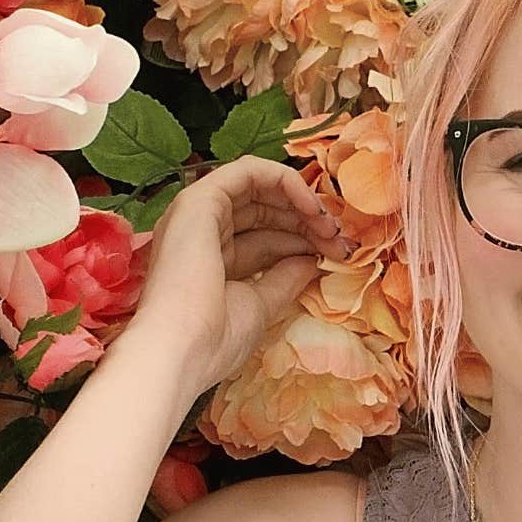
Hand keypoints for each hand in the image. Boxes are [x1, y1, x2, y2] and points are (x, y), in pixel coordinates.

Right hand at [122, 155, 353, 403]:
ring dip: (301, 202)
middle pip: (264, 212)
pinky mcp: (200, 199)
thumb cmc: (214, 340)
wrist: (180, 350)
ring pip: (258, 188)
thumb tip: (311, 259)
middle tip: (341, 242)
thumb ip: (285, 277)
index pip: (265, 238)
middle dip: (307, 222)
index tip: (337, 255)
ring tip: (330, 227)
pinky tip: (311, 206)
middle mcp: (201, 232)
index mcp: (211, 260)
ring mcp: (197, 213)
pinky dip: (285, 180)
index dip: (303, 241)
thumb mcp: (261, 305)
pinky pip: (248, 171)